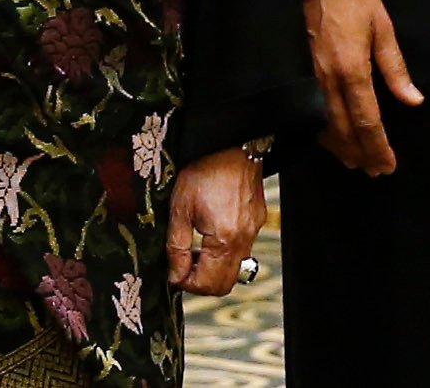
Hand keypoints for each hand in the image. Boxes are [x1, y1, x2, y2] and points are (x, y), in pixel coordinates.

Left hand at [166, 148, 265, 296]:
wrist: (233, 145)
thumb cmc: (206, 170)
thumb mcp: (180, 207)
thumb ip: (176, 246)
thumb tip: (175, 274)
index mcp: (224, 239)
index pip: (207, 284)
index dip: (185, 283)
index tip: (173, 273)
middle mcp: (243, 241)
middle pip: (224, 285)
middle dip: (201, 282)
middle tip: (183, 266)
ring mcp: (253, 232)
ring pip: (235, 271)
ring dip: (213, 269)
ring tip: (195, 250)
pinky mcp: (256, 223)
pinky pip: (242, 252)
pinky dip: (224, 254)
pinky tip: (209, 236)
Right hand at [303, 0, 423, 174]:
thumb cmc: (356, 0)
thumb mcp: (383, 28)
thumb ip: (396, 68)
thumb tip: (413, 100)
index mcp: (352, 69)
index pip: (367, 121)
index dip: (378, 147)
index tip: (388, 165)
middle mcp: (328, 79)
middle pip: (344, 130)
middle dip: (360, 154)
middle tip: (374, 171)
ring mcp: (310, 77)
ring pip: (323, 125)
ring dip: (340, 147)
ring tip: (354, 161)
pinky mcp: (299, 72)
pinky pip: (309, 111)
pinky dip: (321, 131)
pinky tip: (331, 137)